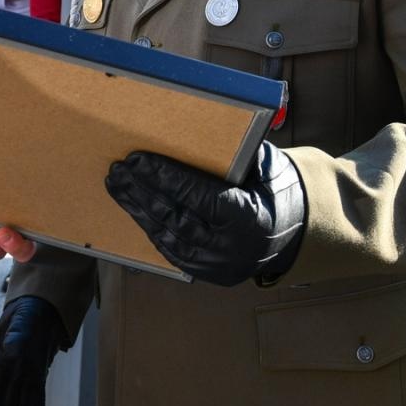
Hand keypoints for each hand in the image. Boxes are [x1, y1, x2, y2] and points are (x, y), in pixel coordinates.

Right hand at [0, 296, 67, 405]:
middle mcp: (6, 366)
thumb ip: (17, 335)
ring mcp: (20, 371)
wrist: (41, 303)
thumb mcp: (23, 318)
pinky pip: (34, 397)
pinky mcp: (34, 373)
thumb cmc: (30, 309)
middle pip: (4, 399)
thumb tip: (10, 353)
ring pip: (19, 402)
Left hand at [105, 141, 305, 286]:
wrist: (288, 235)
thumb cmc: (275, 192)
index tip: (139, 160)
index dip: (166, 178)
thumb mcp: (267, 168)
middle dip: (143, 191)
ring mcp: (218, 266)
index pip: (200, 197)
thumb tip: (207, 131)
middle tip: (119, 168)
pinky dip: (149, 227)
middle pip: (177, 216)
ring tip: (117, 184)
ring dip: (138, 209)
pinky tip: (133, 207)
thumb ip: (240, 155)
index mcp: (249, 219)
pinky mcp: (206, 273)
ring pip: (168, 235)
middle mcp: (232, 248)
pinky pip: (170, 250)